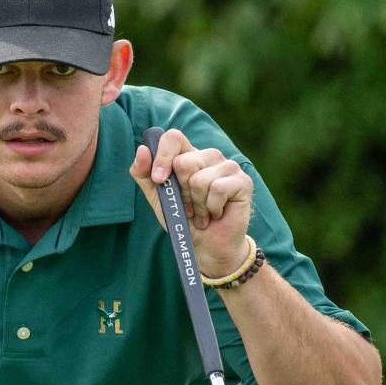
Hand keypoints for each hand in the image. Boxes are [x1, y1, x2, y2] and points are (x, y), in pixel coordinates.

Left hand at [129, 129, 253, 277]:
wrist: (207, 247)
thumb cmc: (183, 220)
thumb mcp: (158, 198)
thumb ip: (144, 175)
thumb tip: (142, 150)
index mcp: (189, 155)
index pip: (173, 138)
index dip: (163, 157)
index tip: (159, 180)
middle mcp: (209, 156)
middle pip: (184, 162)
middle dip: (181, 193)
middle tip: (188, 207)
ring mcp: (228, 167)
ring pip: (199, 179)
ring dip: (196, 205)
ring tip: (202, 214)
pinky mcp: (243, 181)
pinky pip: (217, 189)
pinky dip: (211, 209)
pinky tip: (216, 214)